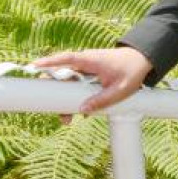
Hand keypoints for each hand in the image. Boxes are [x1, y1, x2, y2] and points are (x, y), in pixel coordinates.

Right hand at [33, 47, 152, 113]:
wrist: (143, 62)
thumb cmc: (133, 70)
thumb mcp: (121, 89)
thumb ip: (103, 99)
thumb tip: (82, 110)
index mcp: (91, 60)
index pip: (66, 59)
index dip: (50, 62)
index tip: (34, 66)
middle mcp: (85, 63)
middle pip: (62, 76)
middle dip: (54, 93)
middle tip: (53, 110)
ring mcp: (86, 70)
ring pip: (68, 85)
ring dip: (65, 101)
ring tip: (66, 119)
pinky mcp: (89, 77)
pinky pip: (77, 88)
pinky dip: (75, 100)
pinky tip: (79, 114)